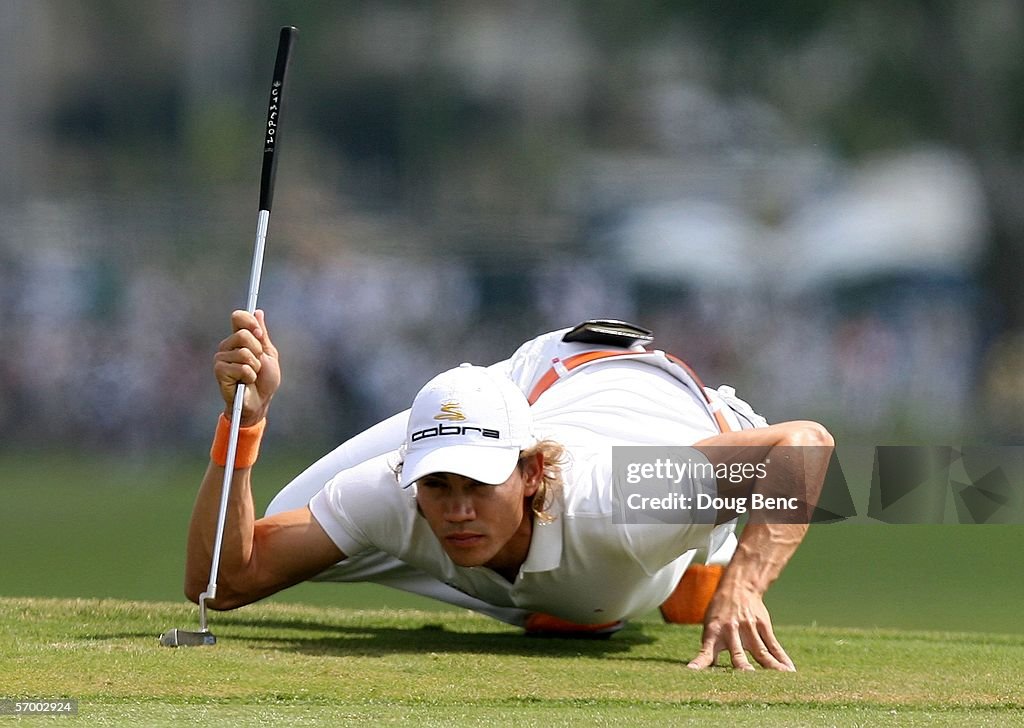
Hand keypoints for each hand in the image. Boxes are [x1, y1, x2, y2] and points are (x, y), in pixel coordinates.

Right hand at [213, 309, 280, 425]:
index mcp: (239, 339)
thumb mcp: (268, 354)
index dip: (249, 322)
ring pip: (244, 353)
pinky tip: (245, 382)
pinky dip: (249, 376)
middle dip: (257, 351)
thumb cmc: (265, 380)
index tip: (260, 335)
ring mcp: (221, 358)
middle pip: (243, 334)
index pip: (237, 317)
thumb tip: (258, 312)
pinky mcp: (219, 371)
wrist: (260, 401)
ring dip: (254, 367)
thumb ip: (262, 334)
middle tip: (257, 363)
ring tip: (252, 375)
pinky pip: (241, 367)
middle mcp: (228, 346)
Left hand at [686, 582, 795, 671]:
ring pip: (760, 652)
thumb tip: (704, 672)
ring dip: (770, 667)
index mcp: (713, 633)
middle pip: (738, 656)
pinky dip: (781, 658)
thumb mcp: (710, 626)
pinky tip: (789, 669)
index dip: (700, 663)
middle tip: (747, 679)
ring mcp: (749, 629)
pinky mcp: (763, 625)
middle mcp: (731, 632)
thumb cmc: (720, 612)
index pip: (705, 652)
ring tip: (781, 679)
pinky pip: (773, 645)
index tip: (692, 671)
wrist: (738, 586)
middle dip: (742, 668)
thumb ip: (711, 649)